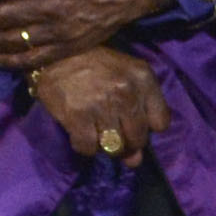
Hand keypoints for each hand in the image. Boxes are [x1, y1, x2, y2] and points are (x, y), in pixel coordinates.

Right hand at [30, 44, 171, 162]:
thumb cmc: (95, 65)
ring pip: (115, 147)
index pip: (160, 123)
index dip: (146, 126)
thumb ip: (140, 113)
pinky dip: (85, 146)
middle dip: (127, 141)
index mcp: (143, 78)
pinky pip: (89, 148)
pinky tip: (80, 132)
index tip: (132, 120)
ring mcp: (101, 105)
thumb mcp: (126, 75)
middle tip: (112, 130)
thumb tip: (135, 161)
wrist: (54, 53)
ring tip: (96, 130)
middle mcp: (126, 92)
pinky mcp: (77, 116)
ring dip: (105, 144)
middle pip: (138, 139)